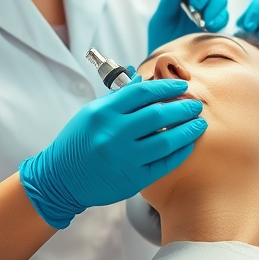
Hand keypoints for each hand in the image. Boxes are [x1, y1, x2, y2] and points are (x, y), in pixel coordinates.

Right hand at [18, 76, 205, 227]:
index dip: (166, 87)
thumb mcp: (91, 114)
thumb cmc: (77, 143)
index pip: (142, 93)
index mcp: (103, 113)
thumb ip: (118, 98)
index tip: (182, 85)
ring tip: (199, 123)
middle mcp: (114, 134)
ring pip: (166, 141)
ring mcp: (124, 158)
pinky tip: (189, 144)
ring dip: (187, 130)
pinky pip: (163, 164)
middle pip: (158, 115)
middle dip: (182, 107)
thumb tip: (142, 80)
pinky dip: (180, 153)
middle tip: (196, 104)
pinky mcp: (132, 178)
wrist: (59, 179)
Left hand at [148, 0, 228, 51]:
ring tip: (203, 21)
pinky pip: (225, 14)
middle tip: (195, 7)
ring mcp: (208, 11)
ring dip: (213, 7)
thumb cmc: (162, 42)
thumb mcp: (160, 20)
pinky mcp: (217, 24)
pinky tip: (210, 27)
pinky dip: (220, 18)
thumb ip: (169, 0)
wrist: (171, 68)